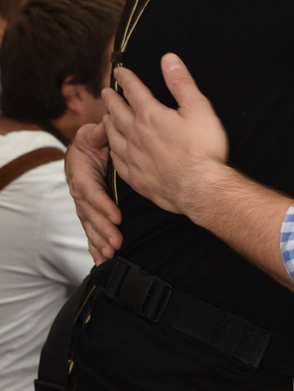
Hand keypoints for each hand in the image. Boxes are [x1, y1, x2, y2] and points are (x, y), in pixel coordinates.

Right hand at [65, 121, 121, 263]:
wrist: (91, 151)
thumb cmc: (94, 142)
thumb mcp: (92, 134)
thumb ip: (96, 133)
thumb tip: (102, 129)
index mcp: (79, 172)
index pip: (90, 191)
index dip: (102, 204)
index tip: (117, 215)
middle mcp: (79, 191)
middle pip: (90, 214)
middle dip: (103, 229)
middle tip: (117, 241)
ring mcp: (84, 205)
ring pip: (90, 226)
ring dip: (99, 241)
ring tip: (111, 253)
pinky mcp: (90, 214)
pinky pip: (90, 232)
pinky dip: (94, 248)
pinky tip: (102, 260)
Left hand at [103, 54, 228, 218]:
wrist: (200, 188)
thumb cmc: (203, 148)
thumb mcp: (199, 108)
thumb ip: (181, 82)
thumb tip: (168, 59)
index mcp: (150, 115)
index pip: (133, 91)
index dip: (126, 78)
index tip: (119, 71)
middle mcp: (135, 134)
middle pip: (117, 112)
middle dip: (111, 99)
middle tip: (106, 92)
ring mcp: (133, 157)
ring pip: (113, 135)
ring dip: (108, 123)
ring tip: (106, 117)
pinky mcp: (136, 177)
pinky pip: (117, 160)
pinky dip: (113, 150)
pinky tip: (114, 150)